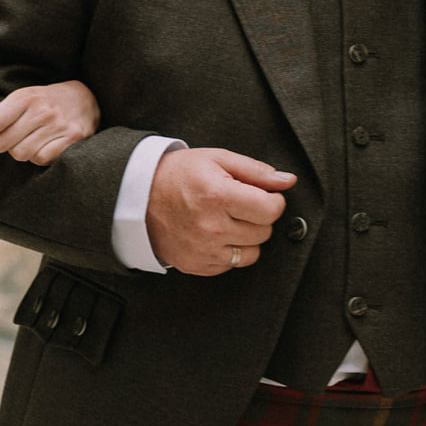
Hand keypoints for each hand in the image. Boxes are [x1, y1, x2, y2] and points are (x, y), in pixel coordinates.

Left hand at [0, 80, 99, 163]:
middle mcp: (41, 110)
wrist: (87, 98)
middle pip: (2, 143)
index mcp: (24, 97)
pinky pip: (42, 159)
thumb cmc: (42, 102)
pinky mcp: (72, 139)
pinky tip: (43, 146)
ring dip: (18, 153)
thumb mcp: (16, 102)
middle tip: (0, 142)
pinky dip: (38, 157)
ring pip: (21, 154)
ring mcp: (58, 125)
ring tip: (26, 141)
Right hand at [146, 148, 294, 274]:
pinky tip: (216, 233)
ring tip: (228, 219)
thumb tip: (288, 181)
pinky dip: (230, 250)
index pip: (271, 209)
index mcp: (218, 196)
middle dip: (259, 217)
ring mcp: (204, 250)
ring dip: (248, 236)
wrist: (137, 197)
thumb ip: (256, 170)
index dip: (273, 200)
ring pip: (253, 252)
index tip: (264, 195)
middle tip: (240, 204)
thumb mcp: (216, 159)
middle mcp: (212, 227)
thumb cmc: (177, 174)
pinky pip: (233, 264)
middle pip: (264, 231)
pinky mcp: (198, 265)